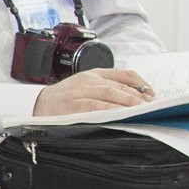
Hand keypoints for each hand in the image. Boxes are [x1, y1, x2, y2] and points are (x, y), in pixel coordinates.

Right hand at [33, 67, 153, 115]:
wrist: (36, 104)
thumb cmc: (64, 99)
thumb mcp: (86, 87)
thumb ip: (107, 89)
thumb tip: (136, 99)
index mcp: (93, 74)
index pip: (124, 74)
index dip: (141, 84)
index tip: (152, 95)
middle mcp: (88, 80)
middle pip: (120, 86)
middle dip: (138, 97)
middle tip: (152, 106)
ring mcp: (80, 92)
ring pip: (110, 94)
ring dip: (128, 103)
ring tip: (141, 111)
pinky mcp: (72, 105)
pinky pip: (95, 106)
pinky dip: (110, 110)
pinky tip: (121, 114)